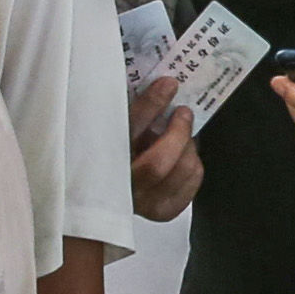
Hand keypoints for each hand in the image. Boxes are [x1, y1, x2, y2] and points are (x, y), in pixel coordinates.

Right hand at [125, 67, 197, 221]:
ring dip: (188, 148)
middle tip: (183, 113)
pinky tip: (183, 156)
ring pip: (179, 173)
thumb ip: (135, 110)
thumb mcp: (115, 125)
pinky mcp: (161, 210)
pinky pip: (190, 184)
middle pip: (157, 164)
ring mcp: (142, 202)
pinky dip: (193, 166)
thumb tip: (164, 83)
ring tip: (182, 136)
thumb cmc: (112, 148)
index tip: (168, 85)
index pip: (126, 133)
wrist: (112, 185)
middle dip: (178, 133)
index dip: (151, 105)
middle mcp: (120, 187)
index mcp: (100, 158)